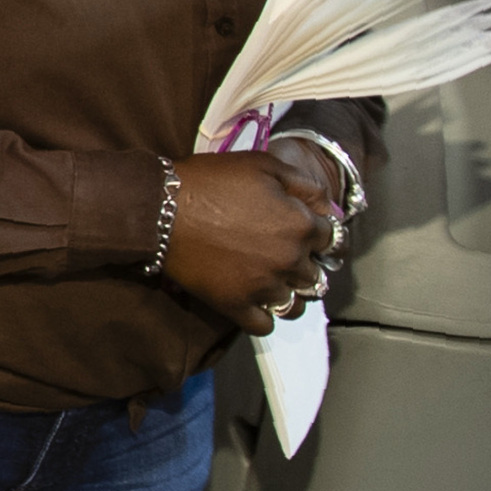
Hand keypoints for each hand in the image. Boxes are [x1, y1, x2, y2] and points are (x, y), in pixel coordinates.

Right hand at [161, 152, 330, 334]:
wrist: (160, 208)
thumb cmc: (210, 182)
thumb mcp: (262, 165)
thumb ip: (304, 184)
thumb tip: (328, 207)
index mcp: (300, 225)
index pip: (331, 239)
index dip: (316, 233)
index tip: (300, 232)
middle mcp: (289, 260)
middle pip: (314, 274)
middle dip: (302, 264)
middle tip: (279, 254)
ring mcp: (263, 286)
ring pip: (295, 304)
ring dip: (287, 293)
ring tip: (270, 281)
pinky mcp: (235, 305)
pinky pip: (265, 325)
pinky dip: (263, 316)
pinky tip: (253, 300)